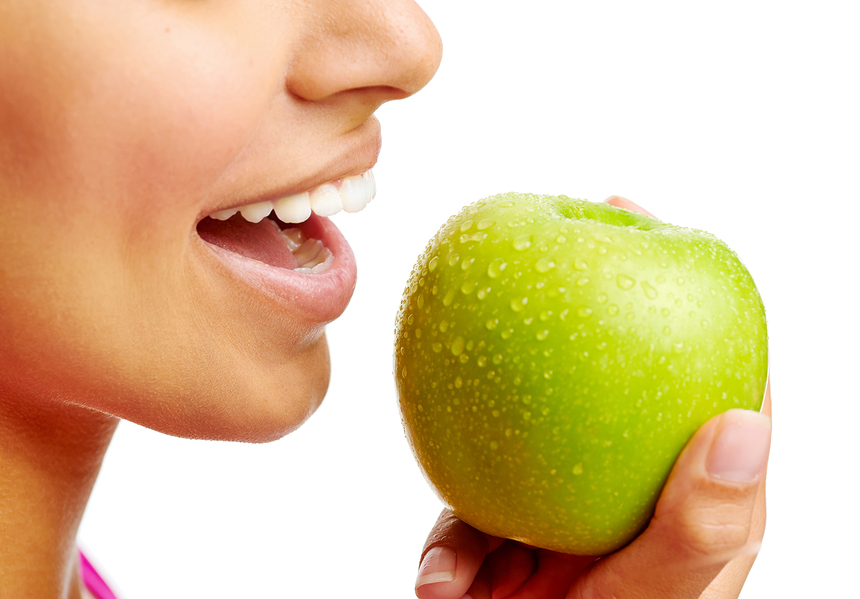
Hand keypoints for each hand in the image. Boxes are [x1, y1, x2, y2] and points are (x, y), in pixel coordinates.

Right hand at [413, 197, 771, 598]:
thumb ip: (701, 528)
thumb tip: (747, 419)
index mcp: (697, 499)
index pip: (710, 376)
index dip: (690, 290)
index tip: (648, 219)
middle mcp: (629, 492)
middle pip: (608, 378)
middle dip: (572, 310)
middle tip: (553, 231)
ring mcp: (564, 513)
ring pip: (526, 433)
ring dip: (485, 429)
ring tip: (484, 429)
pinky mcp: (509, 543)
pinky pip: (466, 520)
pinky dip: (448, 556)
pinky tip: (442, 588)